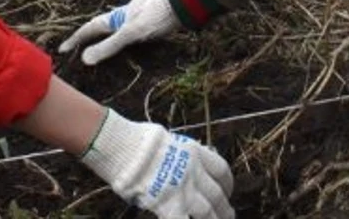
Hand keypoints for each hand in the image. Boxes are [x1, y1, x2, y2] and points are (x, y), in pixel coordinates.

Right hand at [59, 0, 178, 64]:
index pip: (91, 28)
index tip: (63, 49)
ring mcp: (139, 15)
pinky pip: (132, 29)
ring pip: (118, 26)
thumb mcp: (131, 34)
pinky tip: (132, 40)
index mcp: (117, 17)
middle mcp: (126, 13)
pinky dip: (126, 36)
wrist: (185, 5)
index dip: (77, 39)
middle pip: (103, 26)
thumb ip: (110, 46)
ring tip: (101, 45)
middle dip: (90, 36)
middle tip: (79, 47)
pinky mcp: (151, 18)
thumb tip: (85, 59)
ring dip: (109, 35)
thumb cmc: (158, 17)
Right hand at [79, 110, 234, 218]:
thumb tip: (181, 157)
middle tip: (227, 215)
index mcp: (194, 152)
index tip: (226, 190)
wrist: (121, 145)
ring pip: (208, 212)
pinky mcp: (168, 205)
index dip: (227, 183)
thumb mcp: (166, 138)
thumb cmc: (136, 139)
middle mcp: (193, 171)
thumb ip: (178, 152)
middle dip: (224, 207)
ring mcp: (183, 190)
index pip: (221, 170)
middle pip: (217, 194)